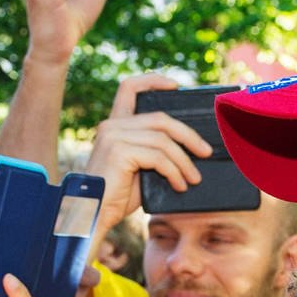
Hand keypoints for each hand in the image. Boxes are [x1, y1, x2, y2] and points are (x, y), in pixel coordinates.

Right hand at [81, 72, 210, 234]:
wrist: (92, 215)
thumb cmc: (116, 195)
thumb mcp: (138, 167)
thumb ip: (153, 150)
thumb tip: (189, 147)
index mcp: (114, 125)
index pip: (130, 87)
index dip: (154, 81)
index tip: (176, 86)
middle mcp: (111, 126)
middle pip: (160, 119)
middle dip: (188, 135)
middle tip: (205, 152)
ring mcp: (114, 137)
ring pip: (163, 140)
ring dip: (184, 161)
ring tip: (193, 178)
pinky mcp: (119, 152)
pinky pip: (158, 157)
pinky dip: (174, 172)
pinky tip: (179, 186)